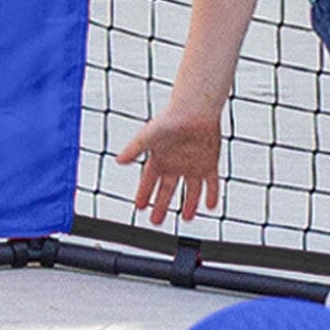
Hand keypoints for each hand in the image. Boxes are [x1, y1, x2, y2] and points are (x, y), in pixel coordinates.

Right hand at [117, 107, 222, 225]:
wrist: (196, 108)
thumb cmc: (171, 119)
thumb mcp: (149, 136)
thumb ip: (135, 149)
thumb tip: (118, 160)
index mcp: (159, 159)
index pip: (148, 181)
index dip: (143, 194)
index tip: (139, 207)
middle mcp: (175, 164)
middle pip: (166, 190)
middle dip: (161, 206)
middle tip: (156, 221)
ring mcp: (193, 165)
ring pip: (190, 190)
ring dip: (189, 204)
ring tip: (187, 218)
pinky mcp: (209, 163)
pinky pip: (211, 183)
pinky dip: (211, 194)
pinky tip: (210, 206)